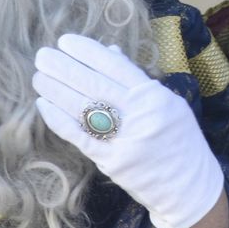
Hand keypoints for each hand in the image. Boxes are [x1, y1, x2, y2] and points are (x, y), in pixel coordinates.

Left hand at [33, 33, 224, 227]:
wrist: (189, 186)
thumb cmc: (179, 140)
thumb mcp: (167, 103)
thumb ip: (137, 79)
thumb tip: (109, 52)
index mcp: (155, 96)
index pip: (116, 67)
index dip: (88, 52)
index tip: (65, 41)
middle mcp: (140, 114)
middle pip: (95, 85)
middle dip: (64, 68)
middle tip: (42, 56)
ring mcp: (125, 139)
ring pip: (83, 109)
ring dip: (56, 91)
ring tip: (38, 78)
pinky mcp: (112, 162)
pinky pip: (80, 137)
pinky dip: (60, 120)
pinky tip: (44, 106)